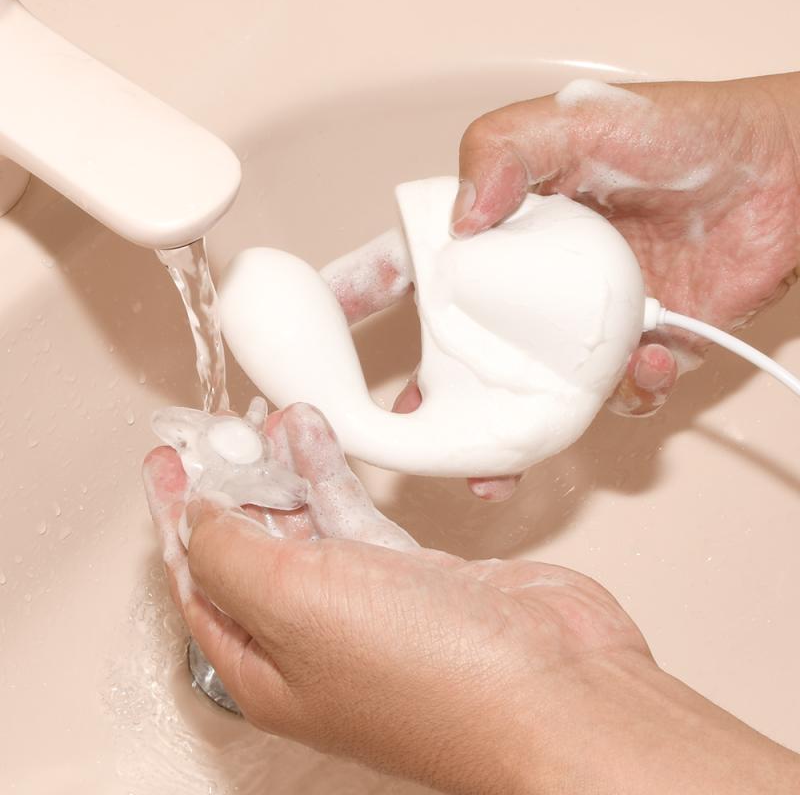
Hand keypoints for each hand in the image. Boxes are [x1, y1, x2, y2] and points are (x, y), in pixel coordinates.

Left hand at [142, 404, 799, 794]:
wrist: (554, 683)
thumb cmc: (431, 671)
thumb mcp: (295, 603)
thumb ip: (232, 552)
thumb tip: (196, 514)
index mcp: (266, 668)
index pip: (198, 578)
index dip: (174, 516)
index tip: (164, 460)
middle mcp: (313, 643)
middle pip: (250, 549)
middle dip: (230, 486)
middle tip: (217, 430)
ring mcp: (370, 608)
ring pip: (306, 526)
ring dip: (281, 471)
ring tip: (266, 418)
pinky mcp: (419, 577)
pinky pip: (357, 516)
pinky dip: (333, 475)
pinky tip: (318, 438)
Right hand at [322, 74, 799, 501]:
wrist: (784, 170)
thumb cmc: (685, 133)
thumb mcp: (582, 120)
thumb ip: (510, 148)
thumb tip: (464, 219)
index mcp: (503, 231)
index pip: (414, 265)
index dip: (361, 297)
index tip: (318, 328)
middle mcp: (533, 285)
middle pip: (463, 353)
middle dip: (432, 404)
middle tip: (409, 439)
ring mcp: (582, 325)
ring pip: (531, 395)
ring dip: (514, 436)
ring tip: (503, 463)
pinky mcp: (638, 350)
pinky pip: (618, 394)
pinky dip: (630, 394)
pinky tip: (649, 365)